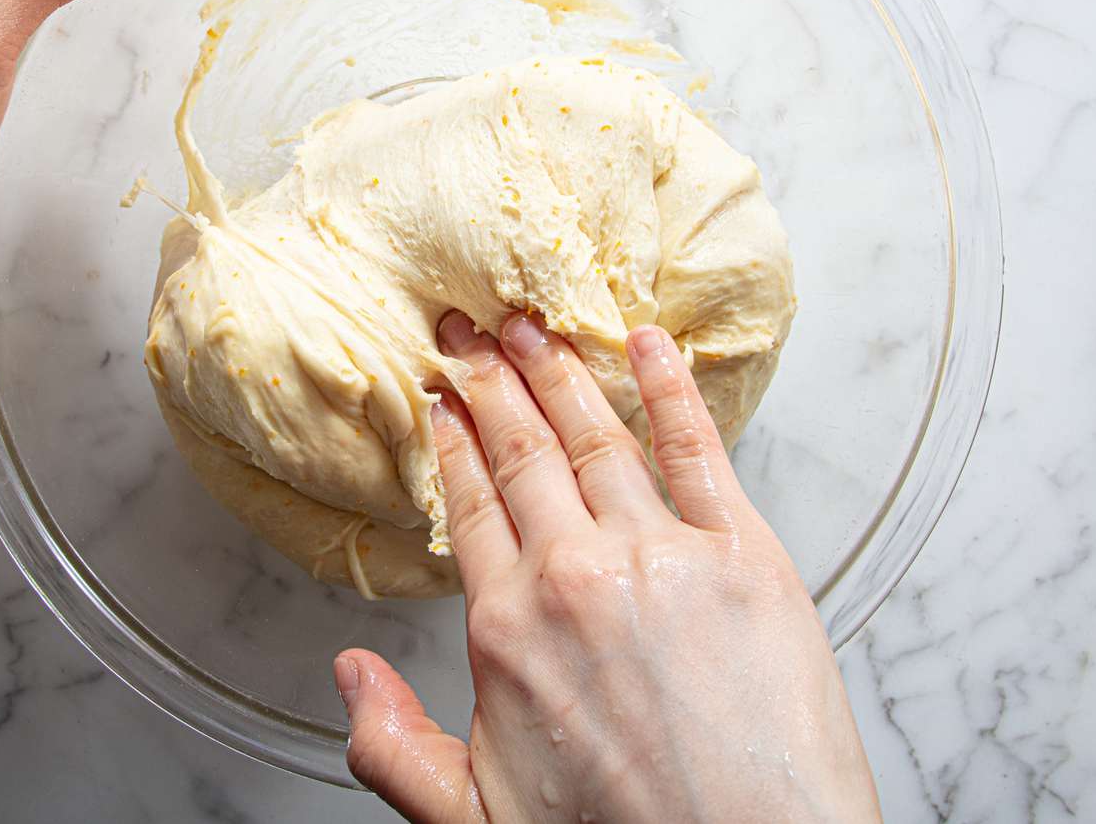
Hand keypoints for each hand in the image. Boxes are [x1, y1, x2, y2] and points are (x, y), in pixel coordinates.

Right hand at [334, 312, 879, 822]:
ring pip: (595, 438)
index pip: (472, 504)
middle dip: (488, 380)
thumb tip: (349, 674)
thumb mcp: (476, 819)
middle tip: (467, 329)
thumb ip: (394, 748)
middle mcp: (576, 574)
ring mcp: (662, 556)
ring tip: (532, 322)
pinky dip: (670, 389)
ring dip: (558, 370)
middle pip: (522, 452)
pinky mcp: (746, 555)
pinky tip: (647, 342)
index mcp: (508, 628)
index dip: (454, 442)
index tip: (441, 396)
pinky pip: (699, 449)